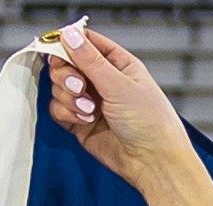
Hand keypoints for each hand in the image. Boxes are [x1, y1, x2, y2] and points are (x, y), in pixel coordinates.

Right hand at [42, 22, 212, 205]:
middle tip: (79, 86)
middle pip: (66, 63)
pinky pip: (58, 109)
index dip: (69, 43)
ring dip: (68, 97)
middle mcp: (103, 81)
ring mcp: (90, 102)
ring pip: (60, 87)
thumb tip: (69, 34)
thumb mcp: (120, 85)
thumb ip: (90, 60)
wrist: (154, 163)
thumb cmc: (151, 124)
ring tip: (90, 110)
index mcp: (118, 64)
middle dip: (66, 74)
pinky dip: (67, 113)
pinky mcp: (80, 123)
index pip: (86, 42)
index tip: (59, 48)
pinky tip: (85, 121)